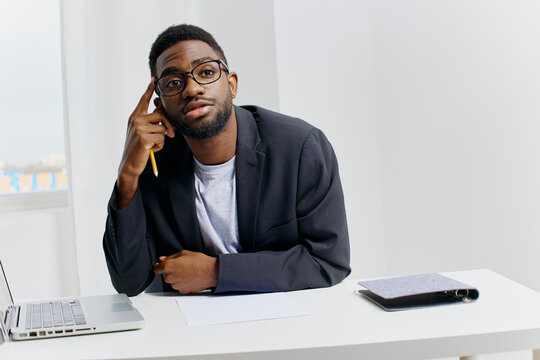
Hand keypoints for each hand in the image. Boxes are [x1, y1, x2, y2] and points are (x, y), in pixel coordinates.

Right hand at [116, 79, 174, 207]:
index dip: (149, 90)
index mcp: (134, 117)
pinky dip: (160, 146)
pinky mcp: (143, 137)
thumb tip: (162, 113)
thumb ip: (151, 123)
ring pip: (163, 128)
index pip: (143, 100)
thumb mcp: (143, 133)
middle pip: (161, 114)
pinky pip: (162, 138)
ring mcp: (138, 128)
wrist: (129, 164)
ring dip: (162, 139)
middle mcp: (135, 120)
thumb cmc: (138, 149)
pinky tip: (151, 149)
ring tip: (153, 145)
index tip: (154, 79)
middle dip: (169, 125)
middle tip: (171, 135)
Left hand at [153, 250, 217, 293]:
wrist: (210, 272)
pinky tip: (190, 277)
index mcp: (169, 267)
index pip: (157, 268)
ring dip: (176, 277)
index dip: (158, 266)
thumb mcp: (184, 253)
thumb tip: (163, 259)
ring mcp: (176, 285)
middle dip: (170, 270)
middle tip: (181, 265)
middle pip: (165, 274)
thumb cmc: (199, 262)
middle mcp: (170, 277)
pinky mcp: (182, 290)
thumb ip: (171, 257)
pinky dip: (182, 282)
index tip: (160, 265)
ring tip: (187, 271)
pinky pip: (179, 286)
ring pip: (172, 281)